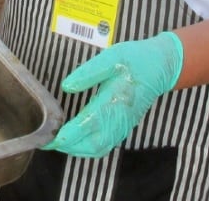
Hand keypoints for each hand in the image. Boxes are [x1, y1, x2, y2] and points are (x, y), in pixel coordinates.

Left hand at [41, 31, 182, 157]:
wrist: (161, 66)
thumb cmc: (135, 60)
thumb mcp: (110, 58)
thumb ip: (88, 73)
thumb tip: (67, 87)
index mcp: (111, 104)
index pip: (84, 127)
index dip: (64, 136)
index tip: (47, 138)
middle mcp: (117, 120)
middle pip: (89, 145)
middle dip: (67, 147)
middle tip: (47, 140)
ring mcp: (122, 126)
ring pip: (97, 149)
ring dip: (77, 149)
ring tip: (59, 141)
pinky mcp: (124, 126)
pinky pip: (104, 145)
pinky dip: (88, 147)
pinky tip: (77, 139)